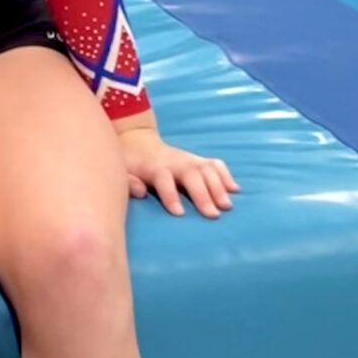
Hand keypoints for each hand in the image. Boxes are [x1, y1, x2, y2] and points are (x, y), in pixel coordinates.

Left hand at [117, 124, 237, 217]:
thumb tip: (141, 192)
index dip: (170, 195)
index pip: (163, 179)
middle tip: (213, 215)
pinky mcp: (198, 160)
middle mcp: (175, 162)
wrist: (138, 142)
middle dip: (202, 194)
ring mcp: (189, 159)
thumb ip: (129, 181)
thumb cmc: (130, 164)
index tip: (179, 214)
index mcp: (154, 168)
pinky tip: (235, 190)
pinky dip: (226, 175)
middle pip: (191, 175)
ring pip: (207, 169)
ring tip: (227, 206)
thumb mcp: (121, 170)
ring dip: (218, 187)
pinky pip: (215, 164)